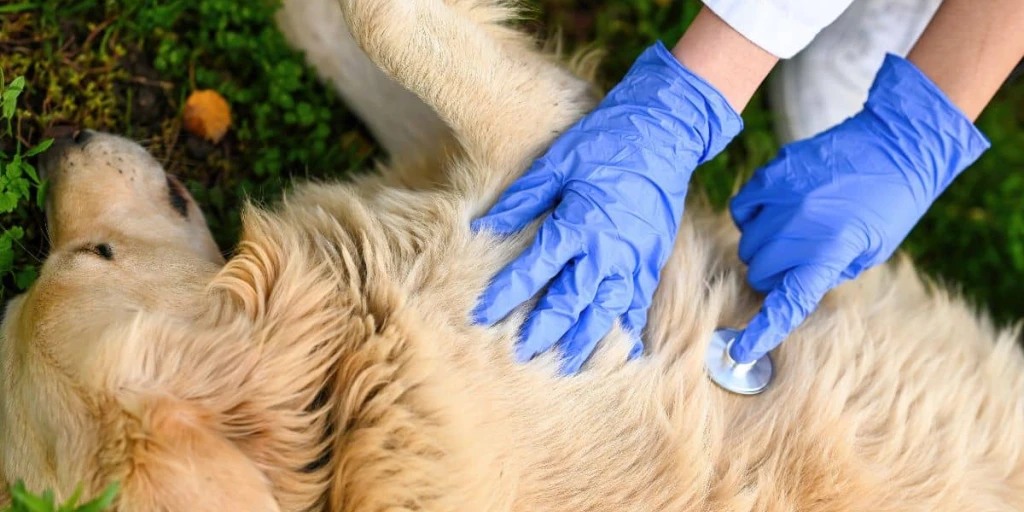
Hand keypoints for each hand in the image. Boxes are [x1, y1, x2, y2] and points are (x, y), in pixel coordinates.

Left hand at [471, 41, 742, 373]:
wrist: (664, 132)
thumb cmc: (605, 142)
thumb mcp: (556, 162)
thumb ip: (521, 199)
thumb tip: (484, 227)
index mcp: (577, 223)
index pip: (533, 270)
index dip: (505, 295)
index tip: (481, 315)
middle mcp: (607, 250)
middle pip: (570, 303)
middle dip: (543, 332)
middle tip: (521, 356)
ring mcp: (635, 259)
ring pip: (606, 313)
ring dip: (584, 342)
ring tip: (564, 366)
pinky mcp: (653, 261)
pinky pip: (637, 305)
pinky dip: (624, 330)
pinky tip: (614, 350)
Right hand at [728, 54, 990, 363]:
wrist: (893, 144)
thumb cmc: (889, 204)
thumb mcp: (869, 252)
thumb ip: (826, 272)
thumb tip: (790, 285)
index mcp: (829, 251)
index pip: (787, 302)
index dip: (762, 331)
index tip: (742, 351)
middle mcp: (799, 227)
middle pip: (760, 272)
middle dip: (774, 276)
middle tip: (798, 264)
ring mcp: (781, 198)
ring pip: (747, 244)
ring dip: (763, 248)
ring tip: (791, 234)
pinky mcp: (771, 174)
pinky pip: (741, 209)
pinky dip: (751, 218)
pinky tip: (773, 213)